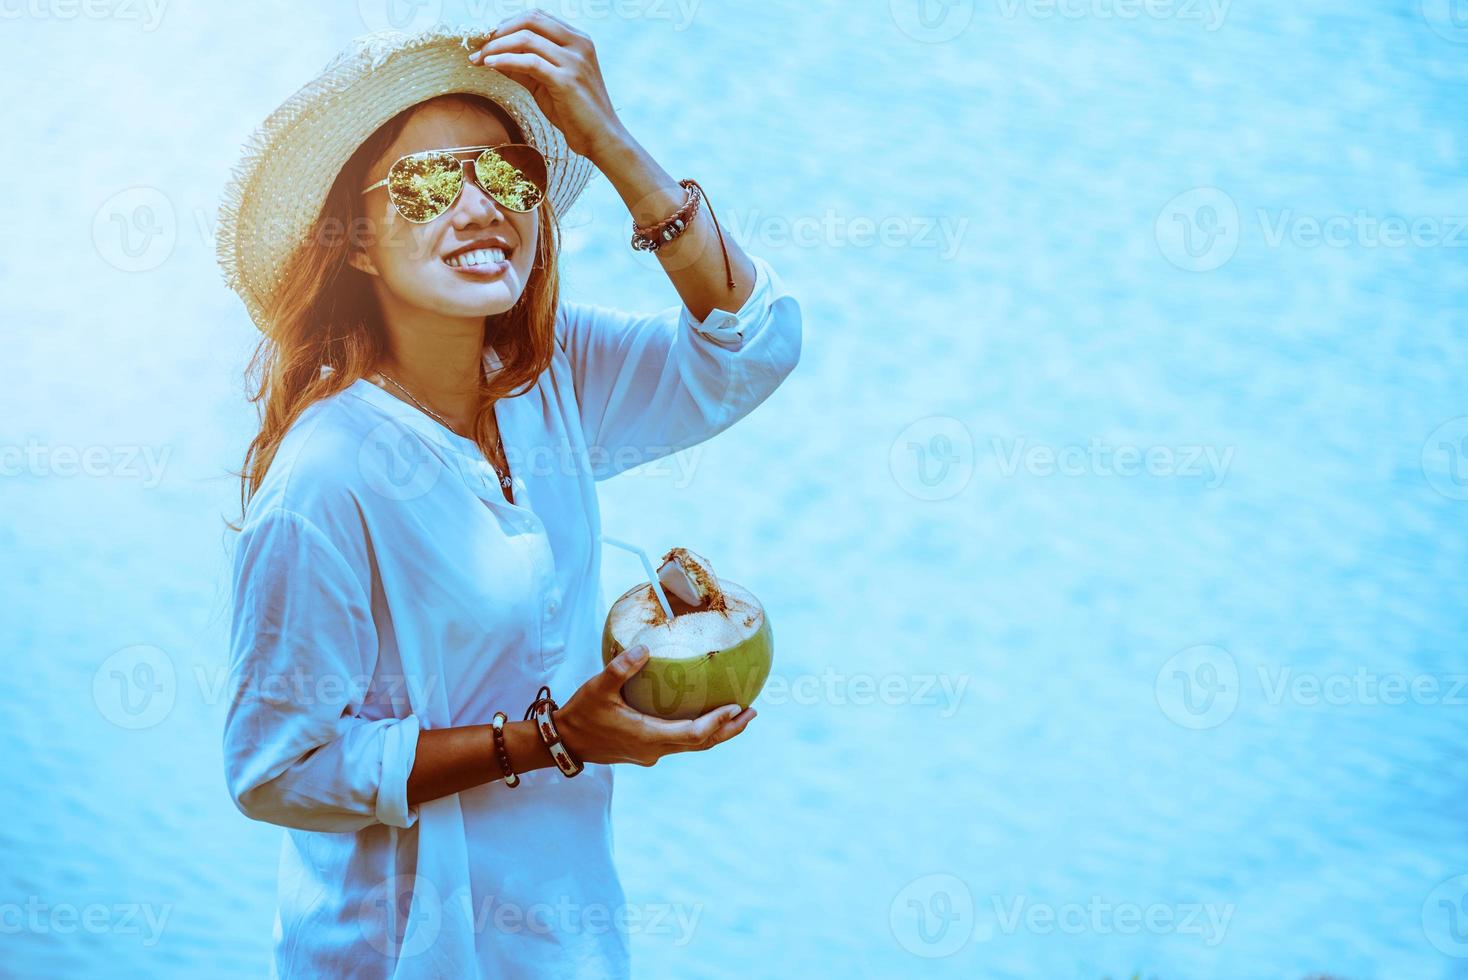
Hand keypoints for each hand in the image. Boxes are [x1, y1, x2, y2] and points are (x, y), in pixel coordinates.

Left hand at [467, 9, 631, 164]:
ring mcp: (574, 61)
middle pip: (531, 20)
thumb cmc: (576, 114)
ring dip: (496, 46)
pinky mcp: (567, 80)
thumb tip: (494, 56)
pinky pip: (529, 62)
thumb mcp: (548, 84)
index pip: (538, 17)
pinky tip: (490, 65)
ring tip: (479, 58)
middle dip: (500, 31)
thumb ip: (526, 67)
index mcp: (578, 40)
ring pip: (526, 38)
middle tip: (479, 46)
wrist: (601, 139)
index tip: (488, 38)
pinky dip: (505, 60)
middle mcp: (579, 45)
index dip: (509, 23)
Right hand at [555, 644, 756, 766]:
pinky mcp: (646, 750)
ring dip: (717, 732)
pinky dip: (699, 732)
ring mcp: (651, 752)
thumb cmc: (582, 714)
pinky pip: (681, 742)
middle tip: (752, 712)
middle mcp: (655, 749)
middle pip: (702, 743)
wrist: (565, 742)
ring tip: (739, 715)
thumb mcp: (598, 687)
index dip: (717, 723)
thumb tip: (645, 648)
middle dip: (729, 729)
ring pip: (693, 745)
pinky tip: (705, 717)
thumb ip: (621, 668)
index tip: (736, 707)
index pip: (694, 734)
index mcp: (648, 736)